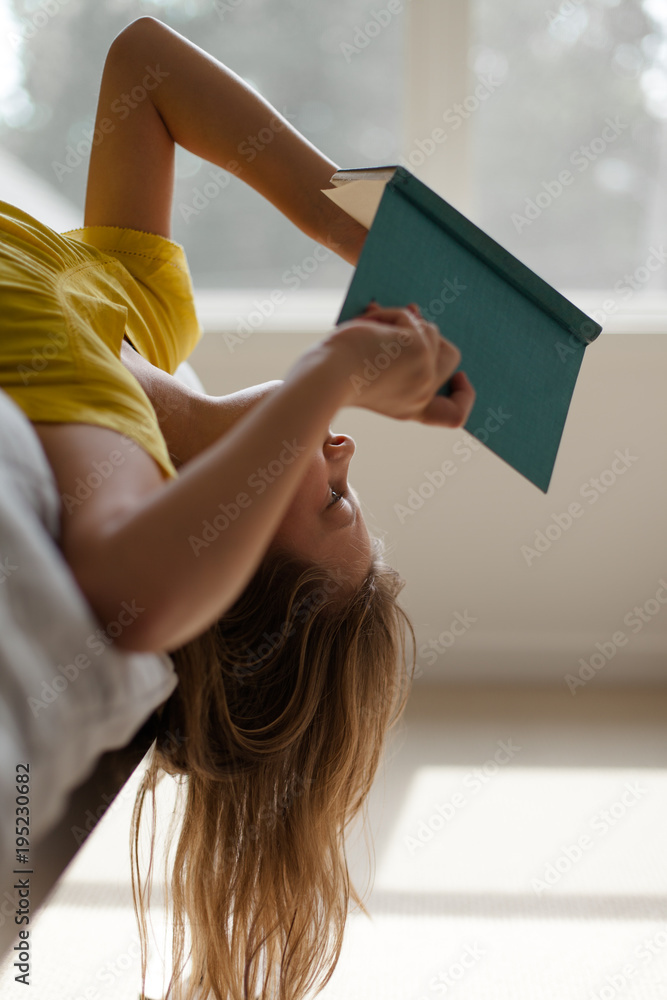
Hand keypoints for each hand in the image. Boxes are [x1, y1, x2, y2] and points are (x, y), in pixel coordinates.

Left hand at [324, 302, 474, 426]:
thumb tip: (415, 314)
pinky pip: (410, 317)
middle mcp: (423, 396)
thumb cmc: (333, 375)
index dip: (464, 394)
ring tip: (369, 327)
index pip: (454, 414)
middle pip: (450, 356)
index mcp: (411, 409)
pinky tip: (366, 323)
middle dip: (430, 334)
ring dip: (399, 321)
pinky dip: (386, 315)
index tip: (460, 376)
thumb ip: (400, 358)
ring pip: (430, 330)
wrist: (324, 377)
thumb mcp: (372, 373)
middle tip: (407, 321)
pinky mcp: (418, 349)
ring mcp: (425, 372)